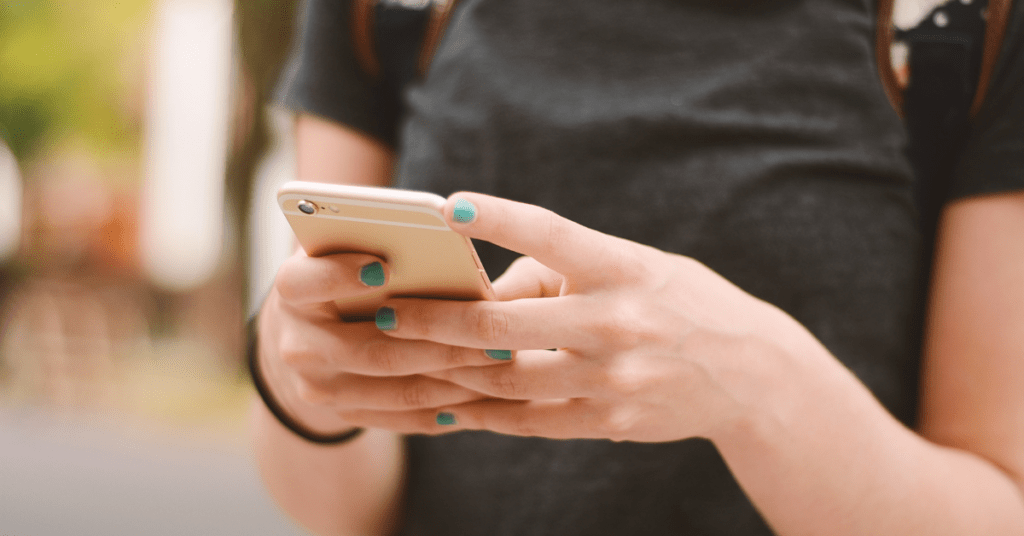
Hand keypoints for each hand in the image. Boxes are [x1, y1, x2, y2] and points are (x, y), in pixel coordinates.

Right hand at [256, 248, 512, 433]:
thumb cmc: (343, 267)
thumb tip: (440, 229)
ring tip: (501, 360)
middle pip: (372, 349)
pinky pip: (402, 418)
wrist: (306, 330)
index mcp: (292, 291)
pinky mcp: (343, 414)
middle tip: (493, 331)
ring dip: (454, 378)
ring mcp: (317, 387)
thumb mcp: (344, 245)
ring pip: (396, 389)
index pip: (305, 282)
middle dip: (438, 341)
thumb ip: (373, 236)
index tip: (386, 266)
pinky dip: (445, 407)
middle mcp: (296, 344)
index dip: (342, 275)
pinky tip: (484, 392)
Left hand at [336, 192, 810, 441]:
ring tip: (397, 356)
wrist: (752, 375)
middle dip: (433, 320)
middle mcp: (616, 324)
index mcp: (624, 269)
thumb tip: (484, 296)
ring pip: (506, 381)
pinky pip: (529, 422)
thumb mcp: (634, 266)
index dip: (500, 218)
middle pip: (505, 327)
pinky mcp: (609, 420)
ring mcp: (613, 379)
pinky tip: (444, 403)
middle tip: (381, 311)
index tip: (448, 205)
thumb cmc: (680, 303)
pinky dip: (483, 413)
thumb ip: (562, 272)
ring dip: (444, 370)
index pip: (554, 235)